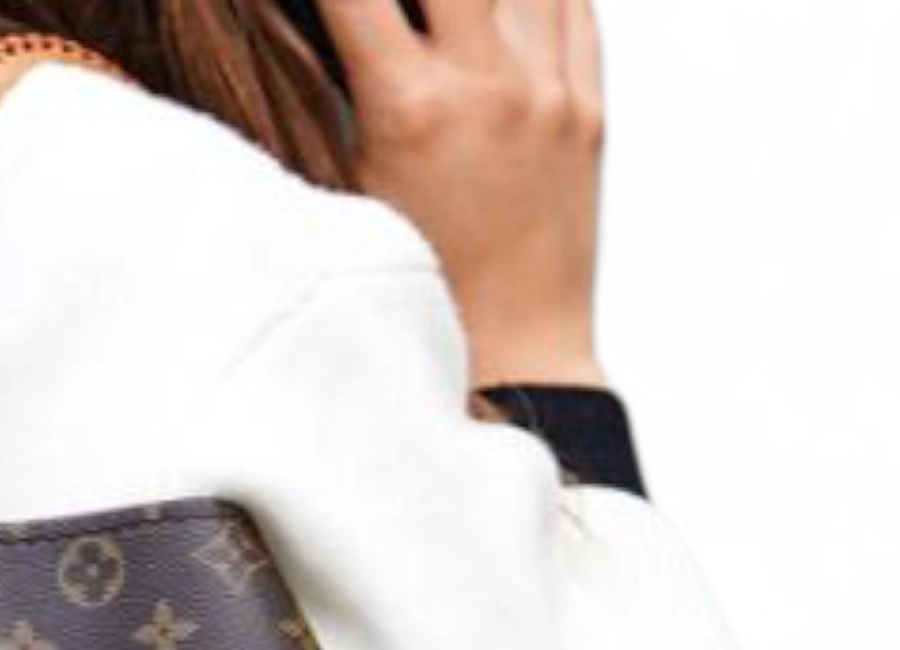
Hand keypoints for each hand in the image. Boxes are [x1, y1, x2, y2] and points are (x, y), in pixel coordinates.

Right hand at [313, 0, 607, 387]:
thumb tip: (311, 31)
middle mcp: (489, 87)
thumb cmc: (419, 298)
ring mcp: (549, 93)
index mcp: (411, 111)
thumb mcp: (350, 198)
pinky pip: (572, 4)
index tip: (326, 3)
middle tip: (390, 13)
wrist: (513, 363)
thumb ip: (338, 101)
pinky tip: (504, 8)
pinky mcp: (588, 112)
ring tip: (450, 21)